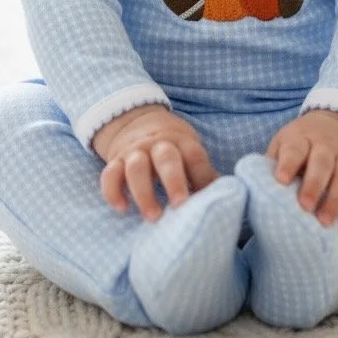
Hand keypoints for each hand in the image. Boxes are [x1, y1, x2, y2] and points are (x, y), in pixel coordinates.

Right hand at [92, 105, 219, 221]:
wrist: (136, 121)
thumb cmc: (172, 146)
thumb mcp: (190, 150)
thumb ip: (203, 172)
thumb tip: (228, 196)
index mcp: (182, 142)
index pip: (194, 155)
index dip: (202, 175)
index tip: (206, 199)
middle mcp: (157, 144)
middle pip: (166, 158)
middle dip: (173, 182)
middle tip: (180, 206)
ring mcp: (134, 151)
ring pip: (136, 167)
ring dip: (144, 192)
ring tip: (152, 216)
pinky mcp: (115, 160)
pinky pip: (109, 174)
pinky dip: (112, 191)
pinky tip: (121, 208)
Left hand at [265, 109, 337, 235]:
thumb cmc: (301, 143)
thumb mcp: (284, 143)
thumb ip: (273, 163)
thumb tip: (251, 190)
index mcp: (301, 138)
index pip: (295, 148)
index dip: (288, 163)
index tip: (281, 181)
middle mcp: (326, 146)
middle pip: (323, 162)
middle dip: (315, 184)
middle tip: (305, 207)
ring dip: (336, 200)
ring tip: (324, 223)